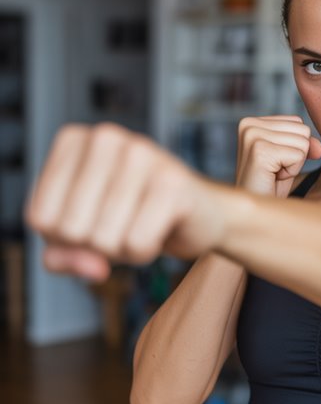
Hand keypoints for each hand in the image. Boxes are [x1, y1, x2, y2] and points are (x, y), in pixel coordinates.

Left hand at [23, 122, 222, 281]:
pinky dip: (145, 252)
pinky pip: (137, 245)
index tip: (93, 220)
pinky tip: (160, 229)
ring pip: (103, 239)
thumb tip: (92, 266)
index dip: (64, 240)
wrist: (198, 212)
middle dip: (95, 246)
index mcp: (73, 140)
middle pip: (69, 230)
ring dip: (122, 251)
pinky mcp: (173, 182)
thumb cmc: (130, 218)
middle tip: (121, 225)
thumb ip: (63, 256)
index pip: (39, 218)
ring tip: (141, 225)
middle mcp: (105, 137)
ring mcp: (141, 154)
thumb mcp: (80, 236)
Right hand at [235, 115, 320, 197]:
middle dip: (295, 155)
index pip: (298, 123)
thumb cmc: (269, 188)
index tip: (274, 164)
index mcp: (252, 121)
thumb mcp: (289, 159)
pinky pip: (298, 155)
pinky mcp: (259, 151)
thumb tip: (318, 147)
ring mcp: (252, 136)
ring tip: (272, 174)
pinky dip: (291, 172)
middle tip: (273, 171)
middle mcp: (249, 124)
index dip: (294, 148)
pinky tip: (272, 178)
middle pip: (302, 130)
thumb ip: (305, 143)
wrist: (255, 214)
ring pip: (303, 142)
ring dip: (293, 165)